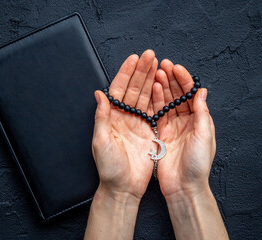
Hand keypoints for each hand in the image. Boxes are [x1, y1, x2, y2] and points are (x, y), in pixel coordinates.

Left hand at [92, 50, 157, 200]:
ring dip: (150, 80)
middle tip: (150, 55)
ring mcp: (137, 123)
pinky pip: (154, 110)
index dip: (126, 74)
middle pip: (133, 89)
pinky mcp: (149, 131)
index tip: (134, 59)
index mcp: (111, 117)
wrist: (123, 187)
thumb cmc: (109, 168)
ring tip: (158, 64)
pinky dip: (159, 98)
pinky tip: (163, 85)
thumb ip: (101, 117)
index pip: (118, 90)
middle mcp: (124, 117)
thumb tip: (99, 93)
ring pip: (144, 96)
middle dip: (141, 71)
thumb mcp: (101, 141)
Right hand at [151, 60, 227, 238]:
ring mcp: (173, 126)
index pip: (191, 94)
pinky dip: (155, 101)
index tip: (176, 68)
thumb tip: (202, 91)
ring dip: (162, 87)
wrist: (183, 185)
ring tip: (156, 73)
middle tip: (163, 64)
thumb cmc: (197, 164)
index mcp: (199, 120)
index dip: (184, 80)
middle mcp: (186, 121)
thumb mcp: (204, 136)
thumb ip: (202, 113)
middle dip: (171, 79)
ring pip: (167, 102)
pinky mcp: (161, 133)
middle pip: (178, 95)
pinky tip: (152, 90)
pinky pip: (158, 113)